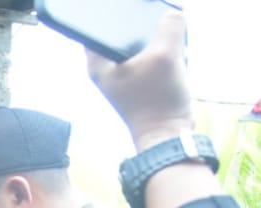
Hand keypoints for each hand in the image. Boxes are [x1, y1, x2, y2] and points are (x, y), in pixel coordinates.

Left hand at [86, 12, 193, 149]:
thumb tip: (173, 13)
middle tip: (155, 18)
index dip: (110, 13)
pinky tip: (174, 48)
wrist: (168, 133)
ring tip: (167, 33)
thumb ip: (169, 27)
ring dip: (155, 36)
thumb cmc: (157, 98)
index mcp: (98, 63)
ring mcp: (124, 74)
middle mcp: (106, 68)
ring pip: (138, 41)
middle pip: (119, 31)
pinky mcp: (140, 78)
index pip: (94, 27)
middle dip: (138, 23)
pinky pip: (150, 53)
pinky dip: (162, 48)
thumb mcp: (165, 55)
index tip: (128, 8)